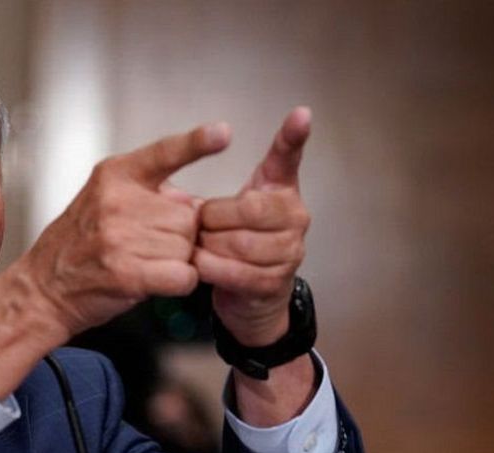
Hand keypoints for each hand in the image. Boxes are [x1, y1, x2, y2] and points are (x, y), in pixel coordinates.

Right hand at [21, 123, 230, 337]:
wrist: (44, 288)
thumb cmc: (79, 246)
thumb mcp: (105, 200)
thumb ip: (151, 194)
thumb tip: (195, 205)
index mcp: (115, 175)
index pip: (164, 153)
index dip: (196, 142)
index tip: (222, 133)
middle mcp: (118, 201)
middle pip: (188, 216)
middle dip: (179, 235)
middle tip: (146, 246)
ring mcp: (120, 237)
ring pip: (187, 247)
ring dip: (175, 261)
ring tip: (142, 263)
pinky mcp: (127, 272)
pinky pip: (183, 275)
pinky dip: (178, 283)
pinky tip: (155, 281)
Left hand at [193, 107, 312, 345]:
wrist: (250, 299)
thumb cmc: (235, 245)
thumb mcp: (230, 212)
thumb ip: (220, 194)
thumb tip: (191, 181)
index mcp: (281, 191)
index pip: (288, 159)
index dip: (294, 137)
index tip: (301, 114)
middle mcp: (294, 217)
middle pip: (248, 208)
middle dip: (213, 218)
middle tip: (200, 227)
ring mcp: (289, 251)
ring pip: (238, 242)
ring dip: (207, 246)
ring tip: (200, 247)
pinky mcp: (274, 282)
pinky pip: (234, 271)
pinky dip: (210, 268)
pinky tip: (201, 266)